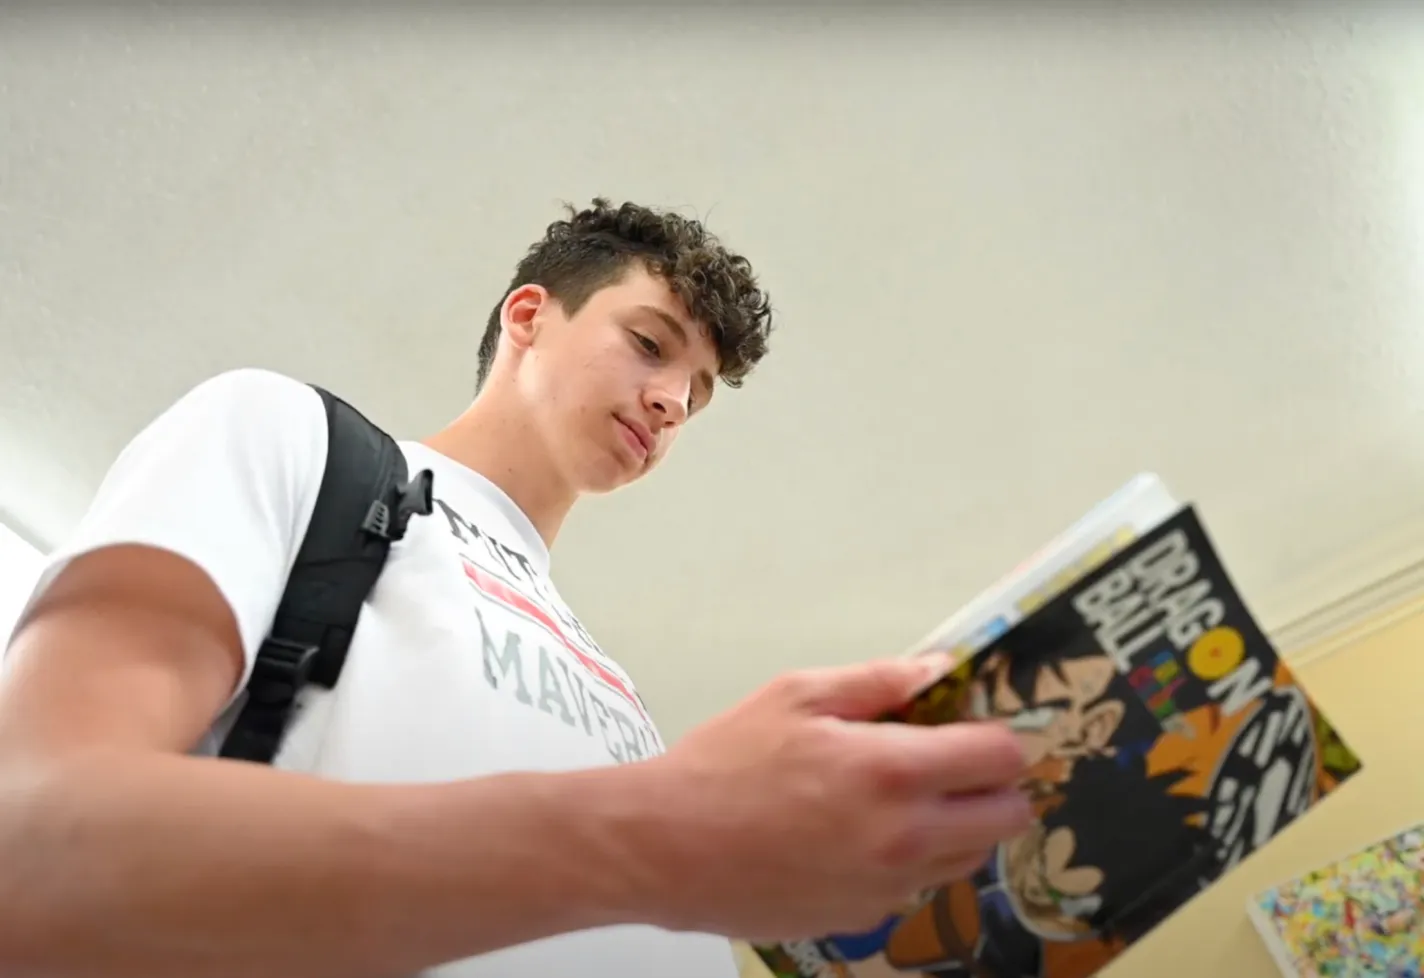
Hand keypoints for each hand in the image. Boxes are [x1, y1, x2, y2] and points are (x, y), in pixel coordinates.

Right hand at [630, 654, 1032, 940]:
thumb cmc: (724, 763)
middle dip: (993, 786)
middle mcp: (906, 836)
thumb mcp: (796, 696)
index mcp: (893, 769)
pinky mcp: (866, 917)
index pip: (1002, 757)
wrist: (666, 847)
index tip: (970, 729)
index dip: (997, 737)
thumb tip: (939, 668)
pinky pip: (919, 886)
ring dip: (957, 826)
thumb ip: (878, 681)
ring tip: (899, 800)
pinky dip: (910, 861)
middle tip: (949, 766)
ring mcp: (889, 886)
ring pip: (971, 857)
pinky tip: (858, 837)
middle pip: (1009, 817)